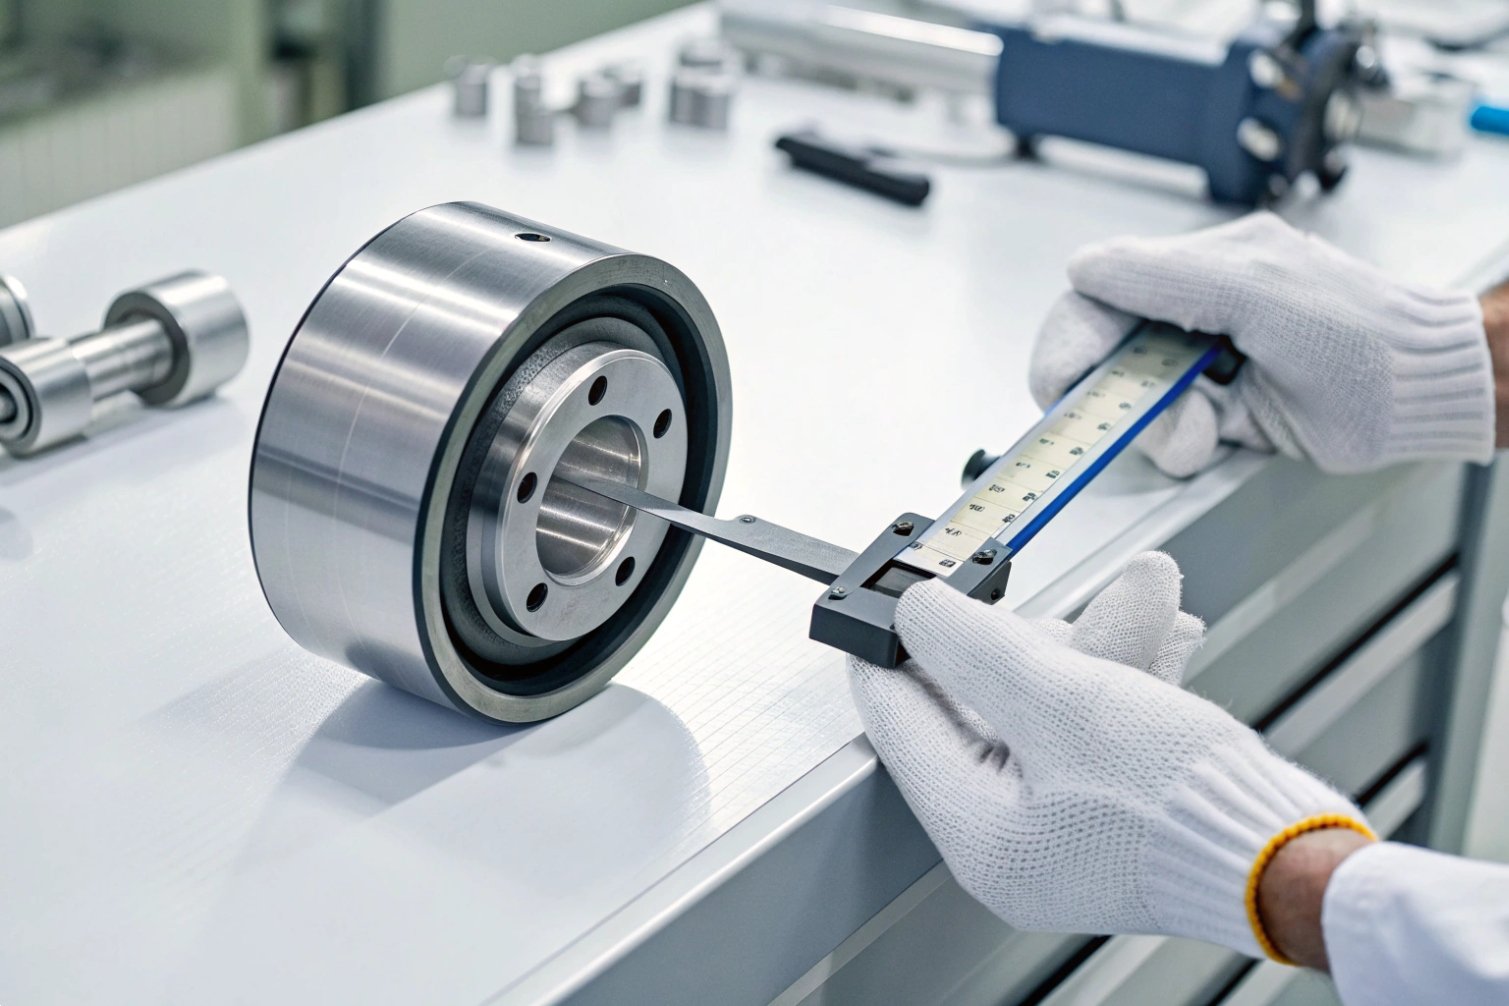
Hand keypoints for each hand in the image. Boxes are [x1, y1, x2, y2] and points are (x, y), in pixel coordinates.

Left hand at [848, 552, 1369, 958]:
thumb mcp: (1063, 701)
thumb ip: (977, 648)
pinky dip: (1119, 677)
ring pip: (1045, 704)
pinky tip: (1160, 636)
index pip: (899, 721)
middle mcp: (1010, 837)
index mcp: (976, 830)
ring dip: (1092, 646)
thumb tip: (915, 609)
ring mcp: (1060, 824)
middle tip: (1060, 598)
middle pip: (978, 705)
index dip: (891, 649)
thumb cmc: (1183, 807)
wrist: (1295, 856)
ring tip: (1147, 599)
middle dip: (1027, 640)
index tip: (884, 598)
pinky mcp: (1108, 806)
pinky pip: (1089, 724)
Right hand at [1029, 213, 1496, 476]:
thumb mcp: (1254, 289)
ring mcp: (1204, 367)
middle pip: (1106, 355)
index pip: (1096, 297)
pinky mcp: (1219, 414)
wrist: (1421, 393)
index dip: (1068, 340)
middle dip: (1115, 393)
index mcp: (1195, 270)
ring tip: (1204, 425)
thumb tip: (1084, 269)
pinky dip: (1183, 442)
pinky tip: (1219, 428)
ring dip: (1160, 423)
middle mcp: (1191, 314)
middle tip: (1124, 416)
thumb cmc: (1361, 334)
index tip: (1059, 382)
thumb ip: (1162, 275)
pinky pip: (1169, 434)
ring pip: (1134, 404)